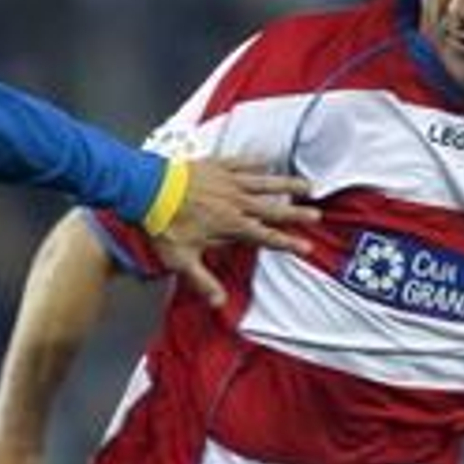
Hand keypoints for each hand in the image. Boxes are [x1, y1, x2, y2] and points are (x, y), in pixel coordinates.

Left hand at [157, 157, 317, 306]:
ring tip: (307, 185)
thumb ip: (203, 281)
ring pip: (265, 183)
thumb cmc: (163, 225)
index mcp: (231, 226)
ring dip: (287, 185)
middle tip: (316, 214)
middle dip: (296, 214)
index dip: (287, 243)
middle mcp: (235, 203)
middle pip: (273, 209)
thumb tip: (219, 304)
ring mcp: (228, 182)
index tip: (306, 246)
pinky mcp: (217, 165)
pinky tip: (268, 160)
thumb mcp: (182, 261)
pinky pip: (243, 162)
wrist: (147, 190)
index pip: (266, 237)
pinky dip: (257, 161)